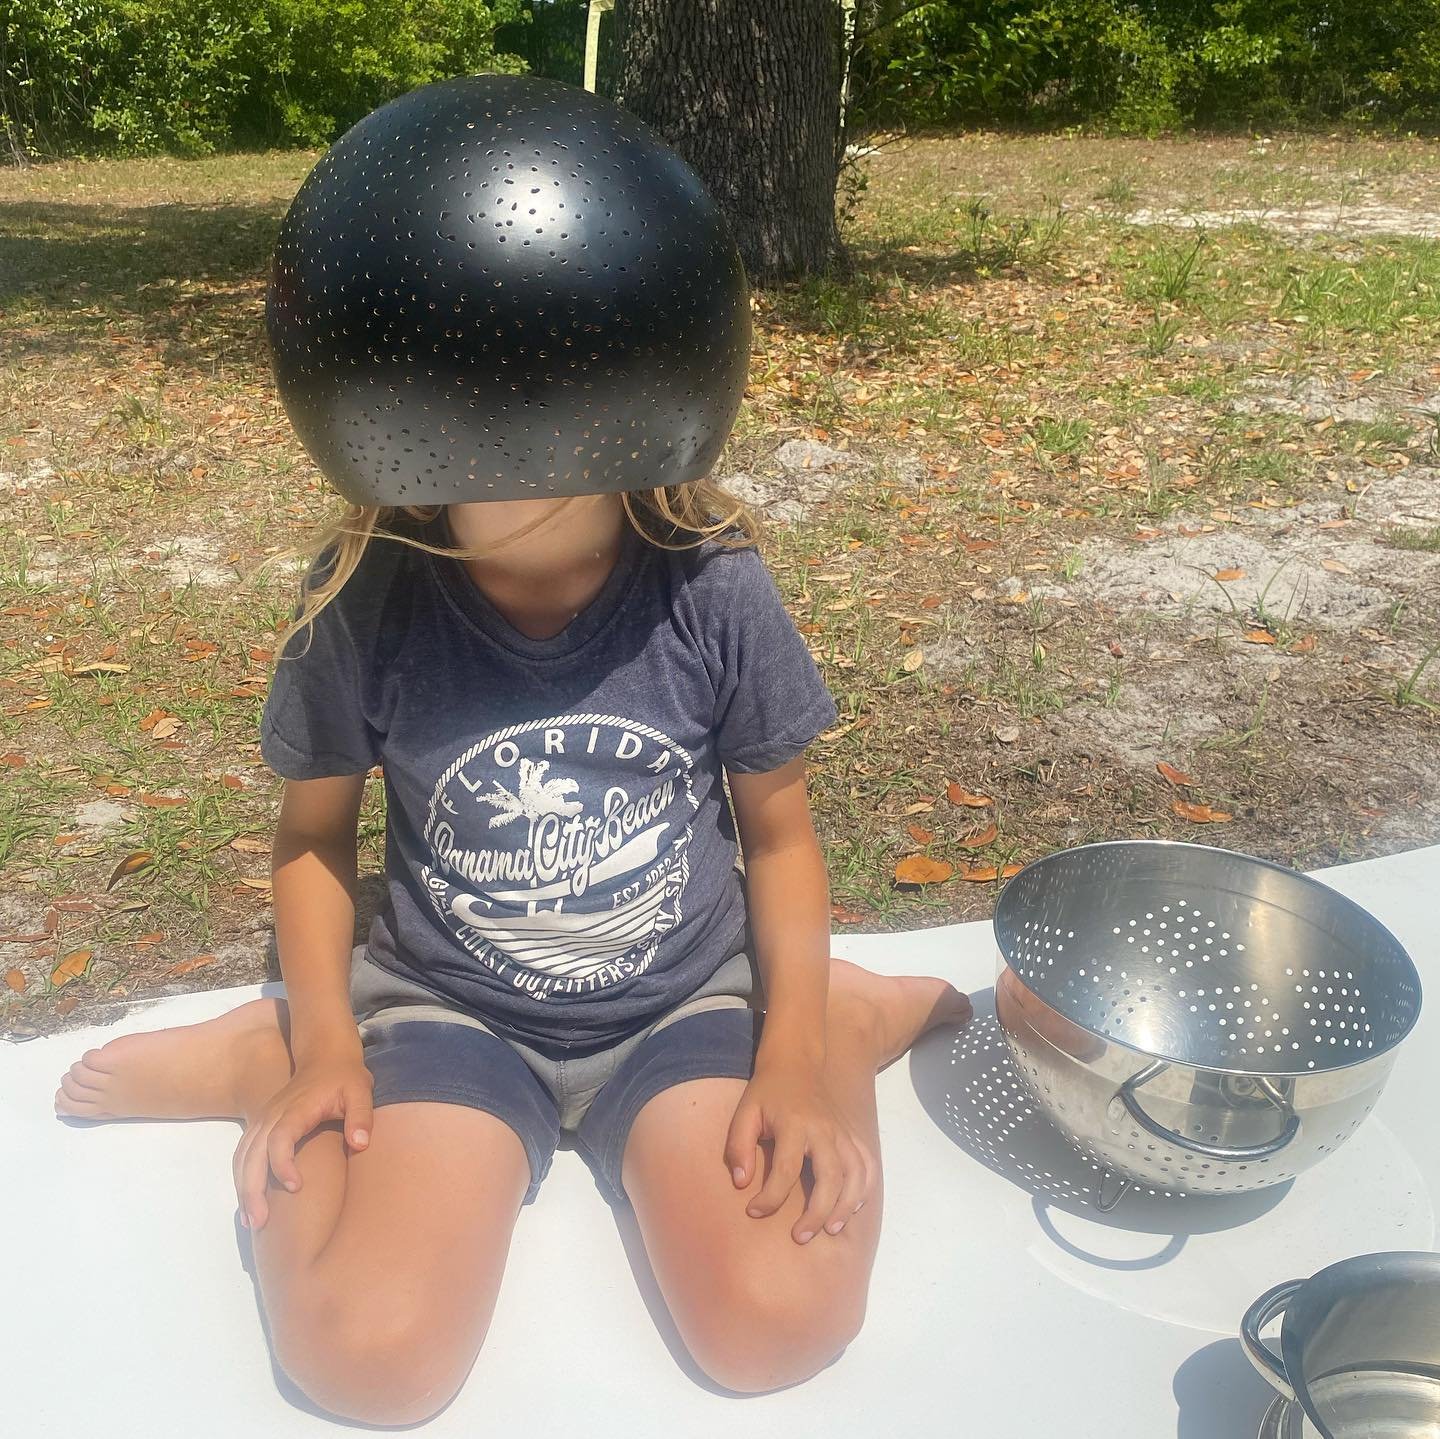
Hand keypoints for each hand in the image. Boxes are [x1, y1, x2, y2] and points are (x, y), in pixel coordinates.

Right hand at [233, 1052, 372, 1229]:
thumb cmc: (345, 1077)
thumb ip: (361, 1117)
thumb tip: (360, 1145)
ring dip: (243, 1189)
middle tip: (260, 1222)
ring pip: (242, 1157)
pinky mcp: (261, 1126)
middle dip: (252, 1188)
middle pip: (252, 1153)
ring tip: (251, 1222)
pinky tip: (248, 1204)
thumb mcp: (360, 1090)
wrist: (325, 1054)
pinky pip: (243, 1155)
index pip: (280, 1138)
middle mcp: (272, 1115)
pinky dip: (241, 1179)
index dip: (282, 1164)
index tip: (296, 1188)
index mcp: (296, 1108)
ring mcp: (263, 1120)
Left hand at [724, 1057, 874, 1244]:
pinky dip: (865, 1190)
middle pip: (829, 1177)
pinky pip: (867, 1166)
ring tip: (831, 1229)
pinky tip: (852, 1208)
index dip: (769, 1197)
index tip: (754, 1211)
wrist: (798, 1062)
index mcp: (794, 1125)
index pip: (785, 1170)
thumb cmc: (768, 1092)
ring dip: (847, 1206)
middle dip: (817, 1212)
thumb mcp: (745, 1112)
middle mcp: (824, 1131)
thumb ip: (738, 1146)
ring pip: (855, 1175)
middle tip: (800, 1237)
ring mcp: (842, 1133)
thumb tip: (741, 1183)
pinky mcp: (851, 1135)